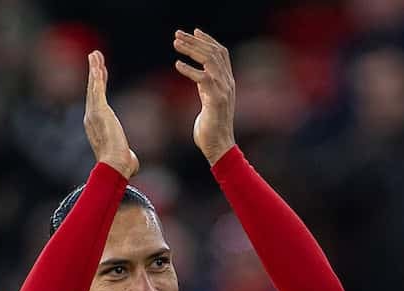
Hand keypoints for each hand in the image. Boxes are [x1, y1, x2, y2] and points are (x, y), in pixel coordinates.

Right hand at [83, 50, 137, 177]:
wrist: (115, 166)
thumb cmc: (121, 166)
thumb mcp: (125, 157)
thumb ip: (127, 156)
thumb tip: (132, 163)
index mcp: (96, 126)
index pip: (98, 100)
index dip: (99, 85)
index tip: (101, 73)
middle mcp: (91, 117)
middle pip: (93, 90)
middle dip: (94, 72)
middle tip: (95, 57)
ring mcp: (94, 113)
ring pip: (93, 87)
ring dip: (94, 69)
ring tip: (95, 54)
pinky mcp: (99, 111)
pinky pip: (97, 90)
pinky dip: (96, 76)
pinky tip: (96, 64)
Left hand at [173, 29, 235, 164]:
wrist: (219, 146)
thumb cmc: (210, 128)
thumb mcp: (208, 101)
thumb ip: (205, 87)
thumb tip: (197, 76)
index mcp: (227, 82)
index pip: (221, 53)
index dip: (208, 40)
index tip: (194, 32)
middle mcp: (228, 83)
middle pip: (214, 53)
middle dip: (195, 41)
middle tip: (177, 35)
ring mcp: (224, 90)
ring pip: (209, 61)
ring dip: (191, 49)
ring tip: (176, 44)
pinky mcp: (216, 99)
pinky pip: (203, 78)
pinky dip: (189, 70)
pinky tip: (178, 65)